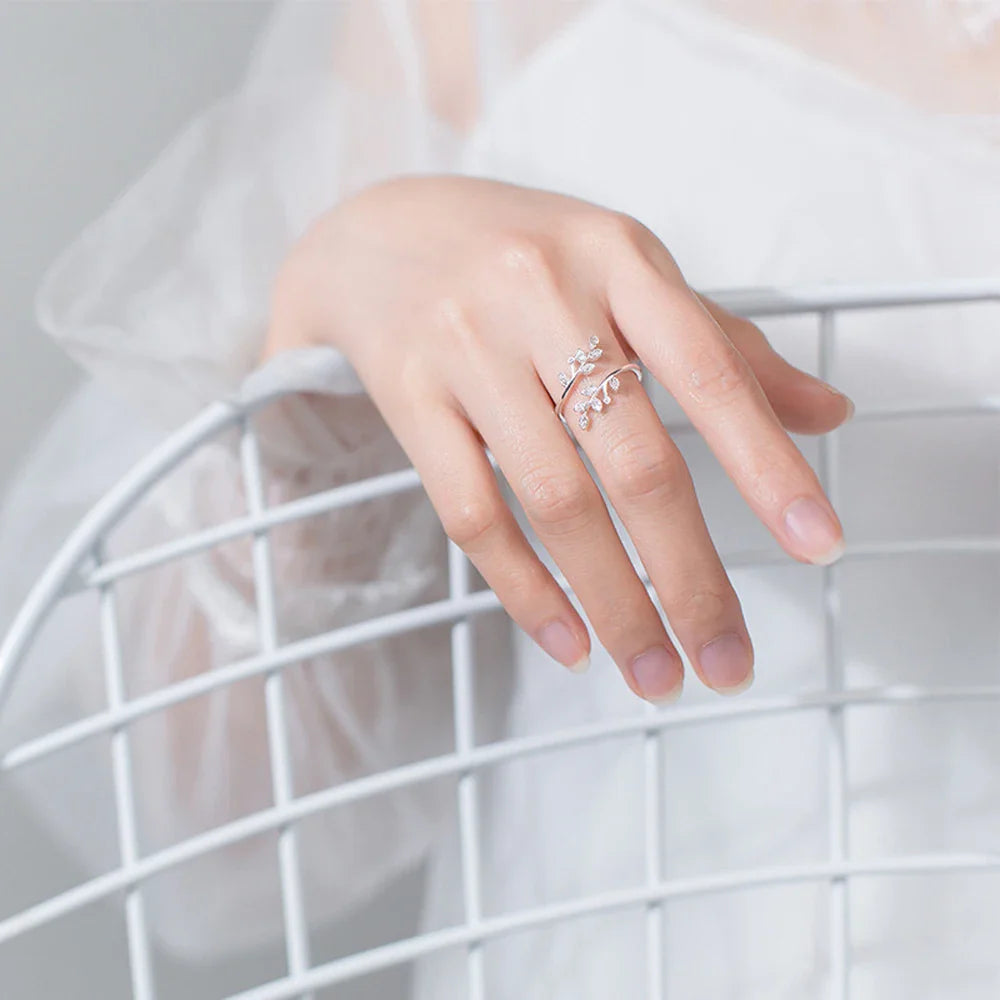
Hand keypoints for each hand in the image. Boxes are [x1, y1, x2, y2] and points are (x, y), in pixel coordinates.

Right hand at [265, 176, 850, 702]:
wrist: (374, 234)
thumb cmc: (521, 254)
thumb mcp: (625, 270)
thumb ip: (723, 344)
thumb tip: (829, 415)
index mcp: (617, 257)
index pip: (709, 372)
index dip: (769, 464)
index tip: (819, 546)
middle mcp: (543, 297)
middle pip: (633, 460)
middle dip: (690, 577)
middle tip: (727, 663)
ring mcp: (468, 348)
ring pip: (554, 501)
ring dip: (614, 603)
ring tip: (654, 675)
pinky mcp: (408, 397)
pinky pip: (471, 512)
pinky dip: (526, 590)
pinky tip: (570, 642)